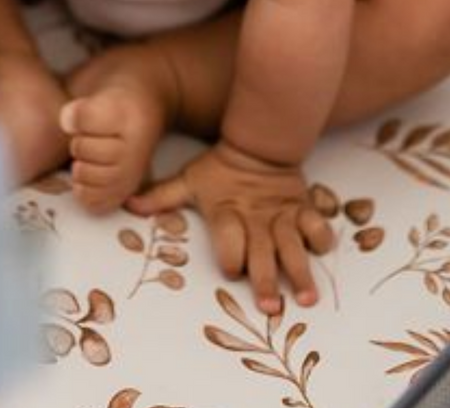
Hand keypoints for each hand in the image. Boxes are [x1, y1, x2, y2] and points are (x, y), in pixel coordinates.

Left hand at [127, 139, 334, 314]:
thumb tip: (127, 205)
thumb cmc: (219, 169)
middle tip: (271, 308)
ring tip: (306, 298)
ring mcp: (281, 214)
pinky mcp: (301, 208)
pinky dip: (321, 238)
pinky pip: (316, 224)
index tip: (232, 271)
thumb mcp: (189, 180)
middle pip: (262, 251)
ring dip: (300, 271)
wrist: (257, 142)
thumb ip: (161, 196)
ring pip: (292, 245)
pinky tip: (322, 255)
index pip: (229, 239)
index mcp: (227, 212)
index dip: (230, 257)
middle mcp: (255, 218)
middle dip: (267, 279)